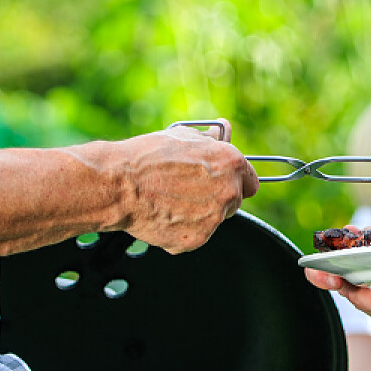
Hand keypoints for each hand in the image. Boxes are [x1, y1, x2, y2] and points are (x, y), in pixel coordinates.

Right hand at [85, 124, 256, 253]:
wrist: (120, 184)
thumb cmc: (147, 157)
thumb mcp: (183, 137)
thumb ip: (210, 139)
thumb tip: (224, 131)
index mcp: (231, 164)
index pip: (250, 181)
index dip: (236, 182)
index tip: (223, 183)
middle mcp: (229, 192)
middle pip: (234, 203)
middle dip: (217, 199)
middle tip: (188, 192)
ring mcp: (214, 219)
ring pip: (213, 221)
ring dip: (198, 215)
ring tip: (168, 201)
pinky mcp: (196, 240)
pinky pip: (194, 236)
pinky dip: (180, 230)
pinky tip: (162, 214)